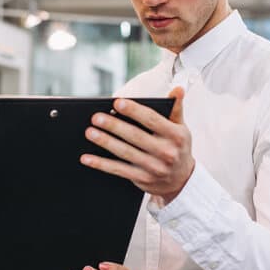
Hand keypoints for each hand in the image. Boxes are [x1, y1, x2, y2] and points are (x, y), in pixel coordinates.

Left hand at [80, 87, 193, 203]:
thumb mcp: (181, 128)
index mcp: (176, 136)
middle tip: (96, 117)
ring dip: (105, 142)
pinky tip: (87, 158)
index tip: (116, 102)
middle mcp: (166, 152)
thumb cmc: (177, 147)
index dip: (134, 111)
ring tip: (89, 132)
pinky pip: (119, 170)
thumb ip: (176, 109)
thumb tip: (178, 89)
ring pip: (125, 153)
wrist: (182, 180)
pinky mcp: (142, 179)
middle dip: (114, 126)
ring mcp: (154, 167)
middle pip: (135, 136)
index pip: (152, 120)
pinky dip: (101, 164)